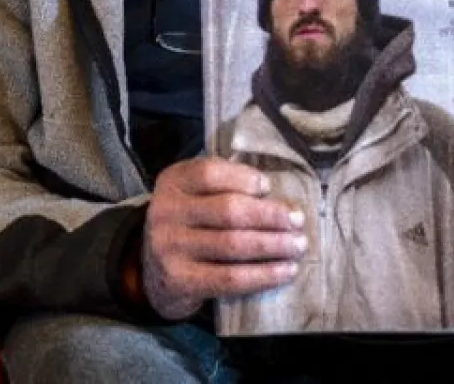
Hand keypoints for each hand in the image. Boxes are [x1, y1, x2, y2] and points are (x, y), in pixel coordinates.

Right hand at [141, 157, 307, 319]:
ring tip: (298, 245)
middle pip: (228, 210)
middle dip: (270, 215)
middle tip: (298, 220)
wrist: (154, 275)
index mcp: (172, 182)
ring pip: (234, 244)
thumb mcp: (194, 196)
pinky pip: (230, 278)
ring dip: (274, 245)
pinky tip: (286, 271)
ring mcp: (169, 248)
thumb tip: (273, 194)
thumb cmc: (189, 227)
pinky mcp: (179, 281)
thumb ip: (224, 187)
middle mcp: (165, 212)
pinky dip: (264, 274)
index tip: (269, 187)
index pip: (210, 173)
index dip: (244, 178)